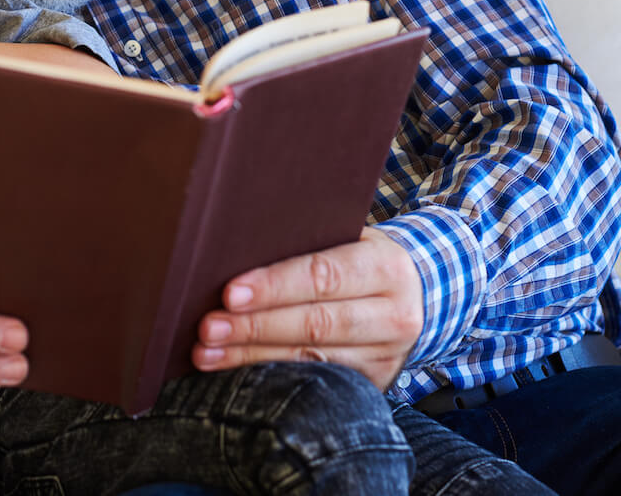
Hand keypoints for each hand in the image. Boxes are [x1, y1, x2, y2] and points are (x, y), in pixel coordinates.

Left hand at [192, 229, 423, 389]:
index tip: (229, 294)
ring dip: (252, 357)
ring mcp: (387, 355)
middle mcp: (395, 315)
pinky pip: (316, 381)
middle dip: (255, 327)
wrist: (414, 294)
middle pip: (315, 324)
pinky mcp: (375, 382)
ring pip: (311, 359)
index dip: (274, 286)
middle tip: (207, 328)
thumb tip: (232, 248)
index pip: (323, 276)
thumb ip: (304, 241)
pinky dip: (271, 376)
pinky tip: (235, 372)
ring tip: (206, 353)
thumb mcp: (345, 237)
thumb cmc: (358, 257)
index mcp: (386, 267)